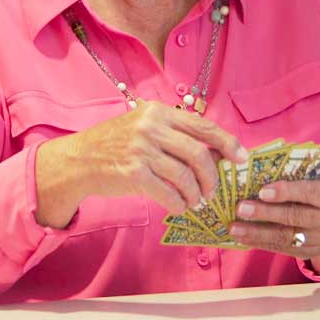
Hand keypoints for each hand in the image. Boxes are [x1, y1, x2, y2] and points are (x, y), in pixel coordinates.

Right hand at [36, 101, 247, 226]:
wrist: (77, 160)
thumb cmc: (118, 144)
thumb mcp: (145, 127)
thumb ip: (176, 134)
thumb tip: (217, 152)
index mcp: (159, 112)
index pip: (203, 126)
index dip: (228, 143)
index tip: (242, 158)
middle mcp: (151, 127)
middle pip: (199, 153)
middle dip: (213, 175)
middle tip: (214, 190)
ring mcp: (141, 150)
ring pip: (185, 175)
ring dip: (196, 193)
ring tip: (197, 201)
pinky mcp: (133, 173)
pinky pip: (167, 193)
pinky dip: (179, 203)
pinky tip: (180, 206)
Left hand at [228, 177, 319, 272]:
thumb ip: (300, 178)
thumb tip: (264, 170)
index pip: (311, 192)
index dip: (287, 191)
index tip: (263, 190)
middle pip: (295, 216)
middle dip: (265, 213)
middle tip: (241, 208)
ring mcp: (319, 240)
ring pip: (285, 237)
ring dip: (257, 232)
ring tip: (235, 228)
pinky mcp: (308, 253)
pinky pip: (281, 248)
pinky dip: (260, 243)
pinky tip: (243, 237)